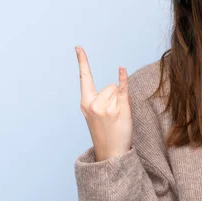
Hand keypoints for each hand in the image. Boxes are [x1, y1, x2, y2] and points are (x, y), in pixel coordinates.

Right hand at [76, 46, 132, 161]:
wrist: (111, 153)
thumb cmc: (105, 133)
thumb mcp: (94, 115)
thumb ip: (100, 99)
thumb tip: (116, 83)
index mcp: (86, 103)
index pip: (84, 78)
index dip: (82, 61)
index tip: (78, 47)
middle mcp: (93, 104)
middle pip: (109, 86)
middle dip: (114, 97)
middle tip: (113, 117)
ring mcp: (106, 107)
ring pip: (117, 91)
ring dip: (121, 101)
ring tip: (118, 118)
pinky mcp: (119, 110)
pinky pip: (123, 89)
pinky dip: (123, 79)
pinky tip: (121, 68)